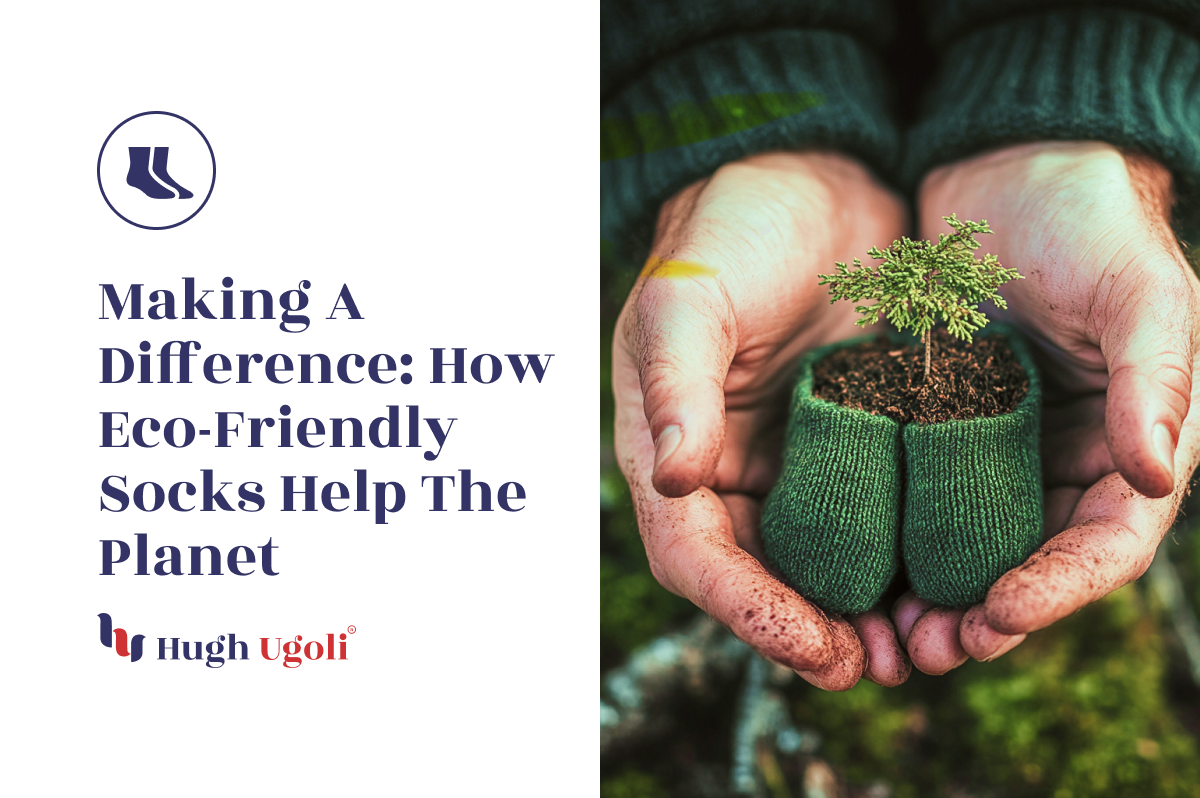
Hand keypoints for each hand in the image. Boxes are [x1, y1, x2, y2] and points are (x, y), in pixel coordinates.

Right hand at [612, 151, 909, 688]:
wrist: (807, 176)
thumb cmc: (729, 228)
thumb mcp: (689, 298)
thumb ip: (677, 386)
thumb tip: (676, 481)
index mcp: (670, 447)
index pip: (694, 554)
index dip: (746, 608)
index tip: (808, 643)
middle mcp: (724, 470)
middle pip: (757, 579)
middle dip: (806, 632)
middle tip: (868, 666)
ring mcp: (791, 461)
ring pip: (818, 563)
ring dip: (858, 614)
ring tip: (915, 647)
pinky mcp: (853, 443)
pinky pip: (874, 519)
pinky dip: (901, 562)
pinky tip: (944, 583)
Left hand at [902, 142, 1199, 673]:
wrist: (1009, 167)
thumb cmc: (1089, 217)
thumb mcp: (1138, 288)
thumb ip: (1154, 378)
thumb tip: (1157, 477)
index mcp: (1134, 441)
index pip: (1108, 541)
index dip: (1059, 589)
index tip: (997, 615)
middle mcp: (1070, 458)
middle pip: (1034, 565)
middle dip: (985, 616)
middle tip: (927, 650)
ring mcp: (1001, 447)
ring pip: (971, 547)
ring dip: (934, 598)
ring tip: (888, 635)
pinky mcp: (940, 427)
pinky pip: (917, 499)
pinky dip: (894, 542)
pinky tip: (855, 570)